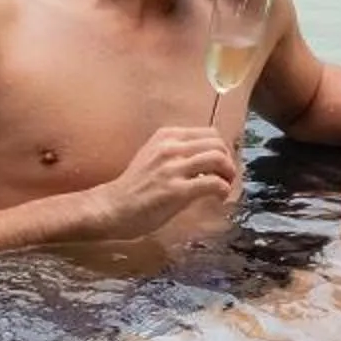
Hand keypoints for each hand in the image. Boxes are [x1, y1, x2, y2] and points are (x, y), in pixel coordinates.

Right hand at [93, 126, 241, 237]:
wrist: (112, 207)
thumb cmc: (133, 186)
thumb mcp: (153, 156)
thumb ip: (176, 152)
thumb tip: (206, 159)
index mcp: (166, 136)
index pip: (208, 133)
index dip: (221, 150)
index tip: (221, 165)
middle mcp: (170, 147)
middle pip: (217, 144)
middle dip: (228, 161)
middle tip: (227, 177)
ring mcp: (173, 168)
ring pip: (218, 159)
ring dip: (229, 174)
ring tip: (225, 187)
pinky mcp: (177, 191)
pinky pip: (213, 183)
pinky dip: (223, 190)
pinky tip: (218, 197)